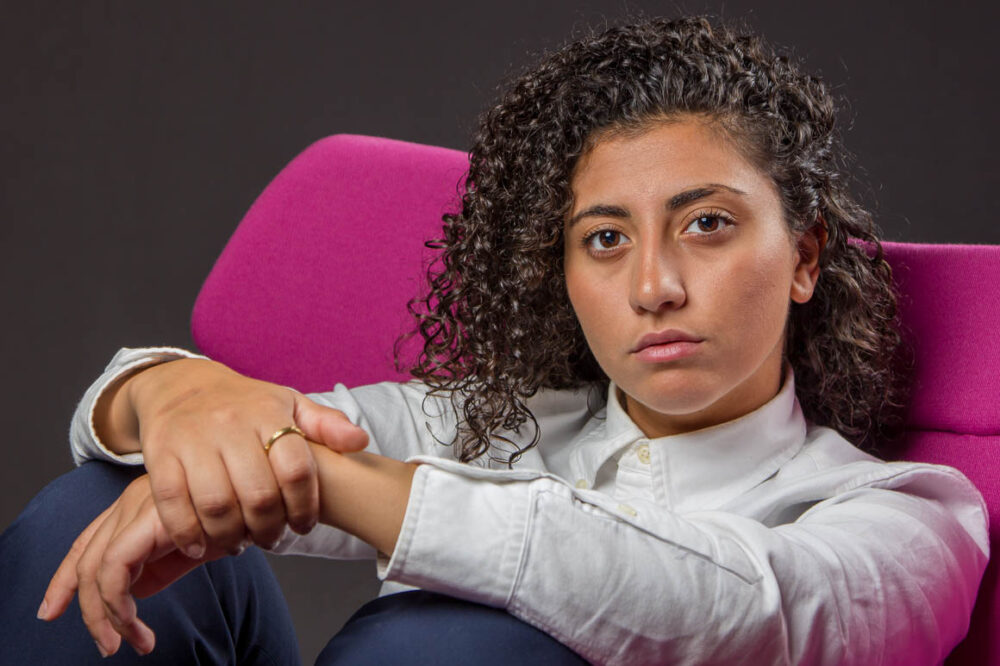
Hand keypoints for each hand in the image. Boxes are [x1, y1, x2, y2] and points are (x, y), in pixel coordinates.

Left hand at [38, 474, 226, 656]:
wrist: (271, 490)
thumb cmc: (240, 512)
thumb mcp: (194, 544)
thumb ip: (162, 564)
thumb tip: (135, 593)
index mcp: (138, 506)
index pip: (89, 543)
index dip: (65, 578)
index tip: (51, 610)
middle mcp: (131, 501)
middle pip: (85, 555)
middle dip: (83, 605)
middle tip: (105, 644)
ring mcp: (138, 506)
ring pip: (96, 567)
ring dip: (106, 614)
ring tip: (129, 641)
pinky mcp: (150, 518)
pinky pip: (115, 568)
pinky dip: (118, 601)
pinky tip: (137, 621)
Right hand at [123, 358, 368, 557]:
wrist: (182, 385)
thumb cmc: (246, 404)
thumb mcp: (290, 404)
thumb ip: (327, 425)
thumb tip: (360, 442)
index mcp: (268, 413)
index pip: (296, 469)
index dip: (305, 506)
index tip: (304, 524)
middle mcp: (230, 424)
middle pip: (258, 494)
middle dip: (270, 528)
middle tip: (272, 539)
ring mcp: (192, 440)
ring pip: (217, 504)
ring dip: (232, 536)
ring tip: (242, 543)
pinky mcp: (159, 455)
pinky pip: (173, 504)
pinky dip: (187, 533)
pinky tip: (201, 545)